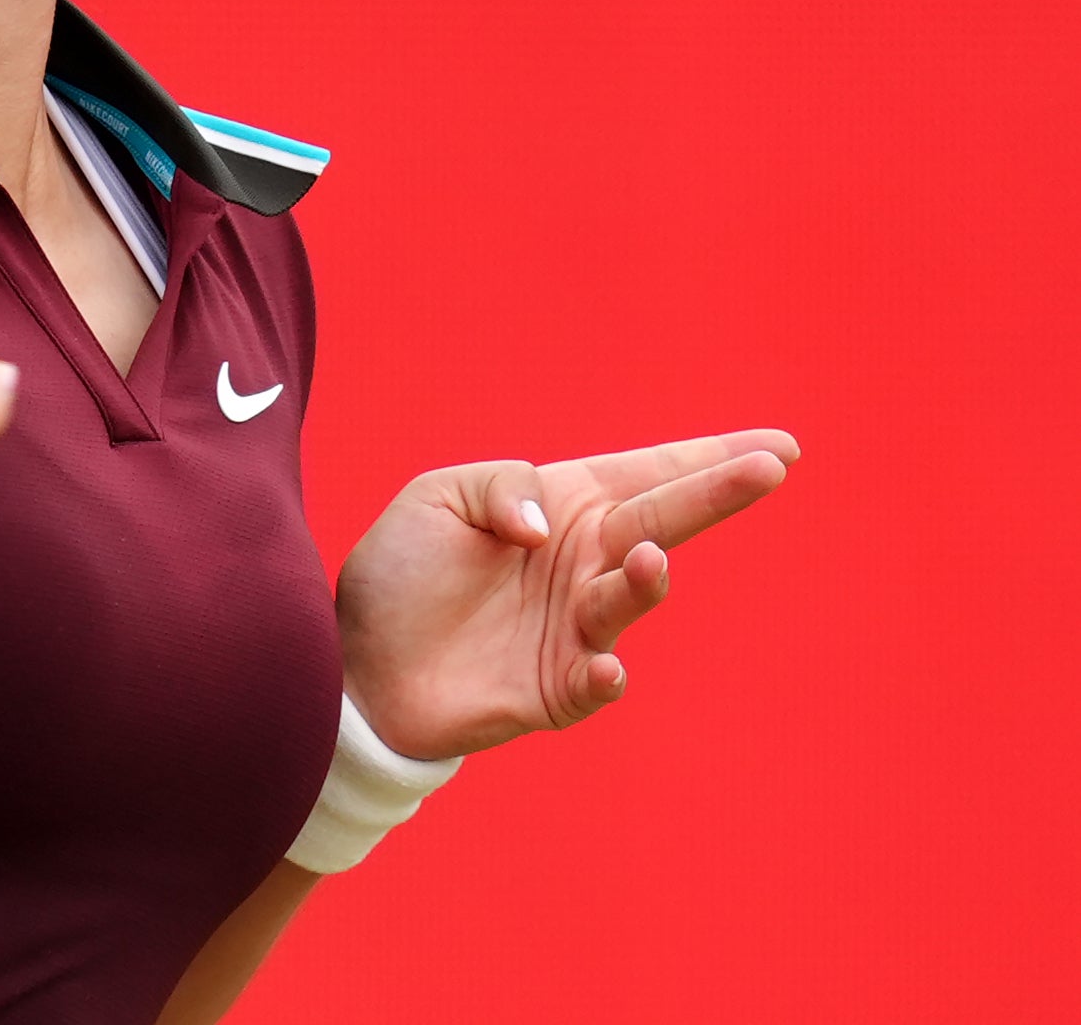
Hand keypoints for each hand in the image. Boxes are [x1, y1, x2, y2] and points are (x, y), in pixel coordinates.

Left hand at [337, 429, 799, 759]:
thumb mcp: (437, 498)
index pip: (647, 474)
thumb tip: (547, 526)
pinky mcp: (558, 687)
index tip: (776, 446)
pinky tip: (604, 665)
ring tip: (644, 558)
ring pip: (629, 597)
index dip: (708, 458)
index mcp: (563, 506)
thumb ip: (499, 488)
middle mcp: (583, 562)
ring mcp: (576, 627)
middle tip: (768, 468)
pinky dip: (606, 675)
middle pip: (660, 521)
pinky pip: (595, 680)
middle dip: (715, 494)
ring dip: (645, 578)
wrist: (357, 662)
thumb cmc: (400, 572)